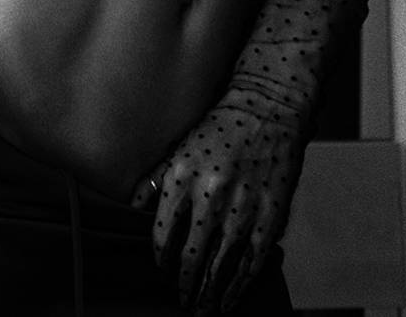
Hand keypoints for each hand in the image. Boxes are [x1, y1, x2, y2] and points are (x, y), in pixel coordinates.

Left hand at [131, 90, 305, 311]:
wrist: (268, 108)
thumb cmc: (222, 127)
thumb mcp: (180, 148)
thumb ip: (155, 180)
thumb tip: (134, 206)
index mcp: (182, 179)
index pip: (163, 237)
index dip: (162, 261)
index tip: (165, 271)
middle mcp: (210, 197)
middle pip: (191, 259)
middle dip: (185, 286)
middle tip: (183, 301)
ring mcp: (242, 208)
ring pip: (220, 267)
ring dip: (209, 294)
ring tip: (202, 309)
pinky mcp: (270, 215)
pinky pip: (252, 262)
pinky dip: (239, 287)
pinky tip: (229, 299)